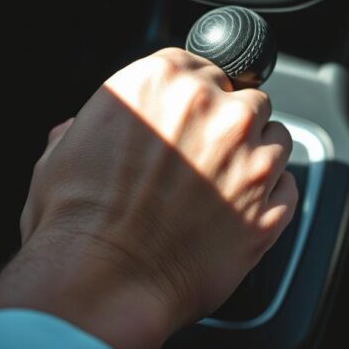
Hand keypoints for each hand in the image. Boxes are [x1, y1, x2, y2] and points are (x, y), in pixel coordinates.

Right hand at [0, 48, 297, 348]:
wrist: (103, 282)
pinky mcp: (270, 207)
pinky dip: (270, 198)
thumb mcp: (61, 154)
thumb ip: (85, 128)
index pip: (202, 66)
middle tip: (202, 159)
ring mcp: (249, 158)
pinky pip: (288, 187)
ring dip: (255, 158)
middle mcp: (215, 111)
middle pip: (245, 99)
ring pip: (276, 137)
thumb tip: (82, 130)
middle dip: (228, 125)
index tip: (190, 118)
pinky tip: (237, 213)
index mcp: (162, 81)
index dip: (198, 95)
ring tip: (222, 188)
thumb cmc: (77, 222)